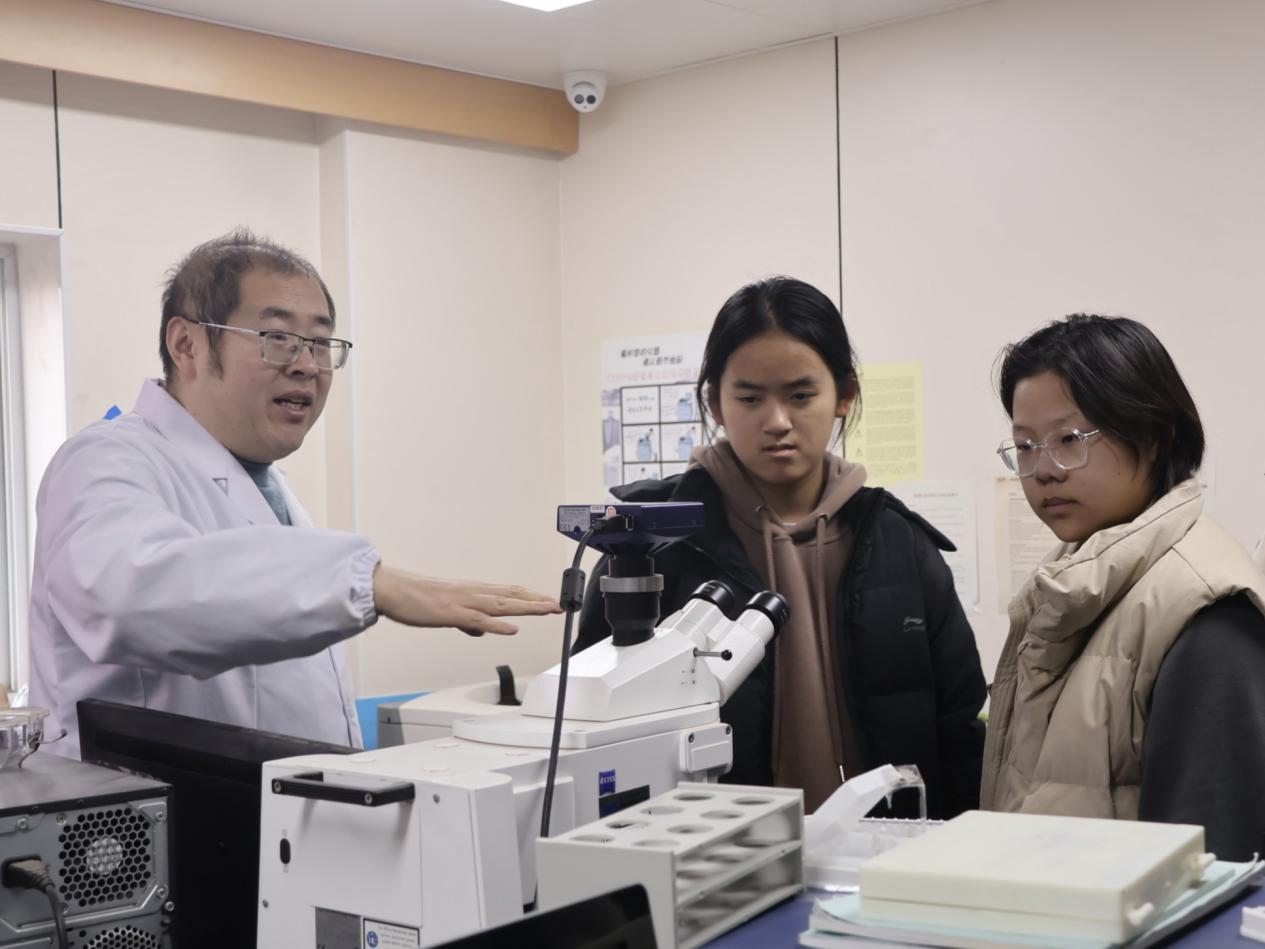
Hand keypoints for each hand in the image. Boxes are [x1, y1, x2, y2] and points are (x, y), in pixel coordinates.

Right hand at [372, 565, 560, 635]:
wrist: (391, 589)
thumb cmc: (416, 599)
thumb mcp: (448, 611)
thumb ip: (467, 620)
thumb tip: (481, 630)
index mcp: (473, 591)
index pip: (509, 591)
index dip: (531, 596)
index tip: (550, 601)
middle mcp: (473, 593)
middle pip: (513, 595)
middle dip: (538, 601)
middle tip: (560, 604)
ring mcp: (463, 602)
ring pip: (502, 604)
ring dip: (527, 608)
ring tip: (548, 610)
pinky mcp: (451, 613)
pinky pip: (478, 620)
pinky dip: (497, 625)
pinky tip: (512, 629)